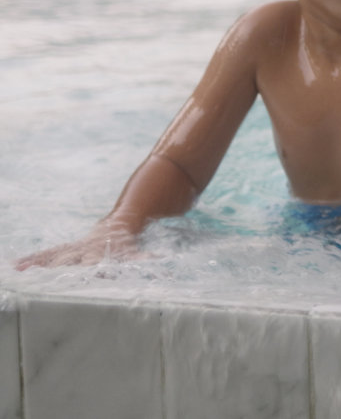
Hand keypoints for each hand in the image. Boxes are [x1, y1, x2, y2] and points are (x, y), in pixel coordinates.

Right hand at [15, 223, 142, 269]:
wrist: (119, 226)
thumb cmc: (125, 246)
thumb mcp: (136, 253)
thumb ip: (146, 258)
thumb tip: (161, 258)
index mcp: (102, 254)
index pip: (96, 264)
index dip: (95, 269)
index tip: (91, 275)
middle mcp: (86, 251)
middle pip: (73, 261)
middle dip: (64, 268)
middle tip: (52, 276)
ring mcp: (74, 249)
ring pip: (56, 256)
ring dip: (41, 263)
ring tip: (22, 268)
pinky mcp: (65, 249)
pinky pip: (47, 254)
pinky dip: (33, 259)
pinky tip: (17, 265)